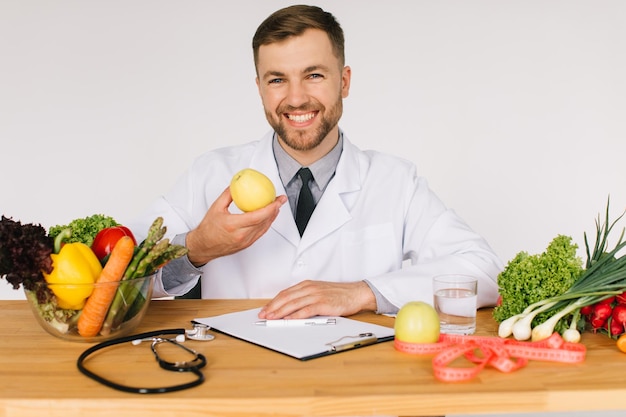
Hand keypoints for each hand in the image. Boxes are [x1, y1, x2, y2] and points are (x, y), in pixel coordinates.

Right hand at [186, 187, 286, 265]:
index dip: (270, 208)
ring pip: (264, 228)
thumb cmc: (208, 229)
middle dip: (275, 210)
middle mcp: (241, 235)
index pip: (257, 216)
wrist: (203, 246)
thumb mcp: (216, 207)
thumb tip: (237, 184)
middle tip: (280, 200)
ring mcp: (245, 242)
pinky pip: (260, 233)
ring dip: (272, 217)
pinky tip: (268, 217)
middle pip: (264, 222)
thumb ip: (228, 195)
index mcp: (233, 225)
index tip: (277, 200)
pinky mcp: (246, 245)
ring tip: (276, 206)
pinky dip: (266, 224)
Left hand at [258, 280, 377, 319]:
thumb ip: (305, 298)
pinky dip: (295, 315)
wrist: (355, 294)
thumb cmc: (338, 295)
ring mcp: (316, 295)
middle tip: (263, 316)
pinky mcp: (323, 303)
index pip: (285, 293)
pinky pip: (306, 310)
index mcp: (307, 285)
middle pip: (286, 298)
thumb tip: (289, 309)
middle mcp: (309, 288)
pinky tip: (288, 320)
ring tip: (271, 319)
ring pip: (293, 304)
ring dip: (280, 312)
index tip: (265, 310)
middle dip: (273, 308)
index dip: (273, 302)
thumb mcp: (318, 292)